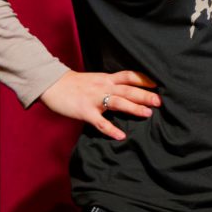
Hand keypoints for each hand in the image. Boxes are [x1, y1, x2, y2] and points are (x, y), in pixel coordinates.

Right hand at [40, 70, 159, 141]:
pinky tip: (121, 136)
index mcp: (106, 79)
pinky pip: (100, 122)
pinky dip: (111, 129)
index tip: (157, 84)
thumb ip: (110, 85)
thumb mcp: (95, 80)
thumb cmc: (74, 84)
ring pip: (118, 102)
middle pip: (128, 89)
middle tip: (159, 101)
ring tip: (148, 114)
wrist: (51, 84)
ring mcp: (94, 99)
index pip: (129, 76)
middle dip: (145, 95)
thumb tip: (128, 92)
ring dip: (134, 108)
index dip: (144, 79)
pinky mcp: (85, 111)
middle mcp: (103, 87)